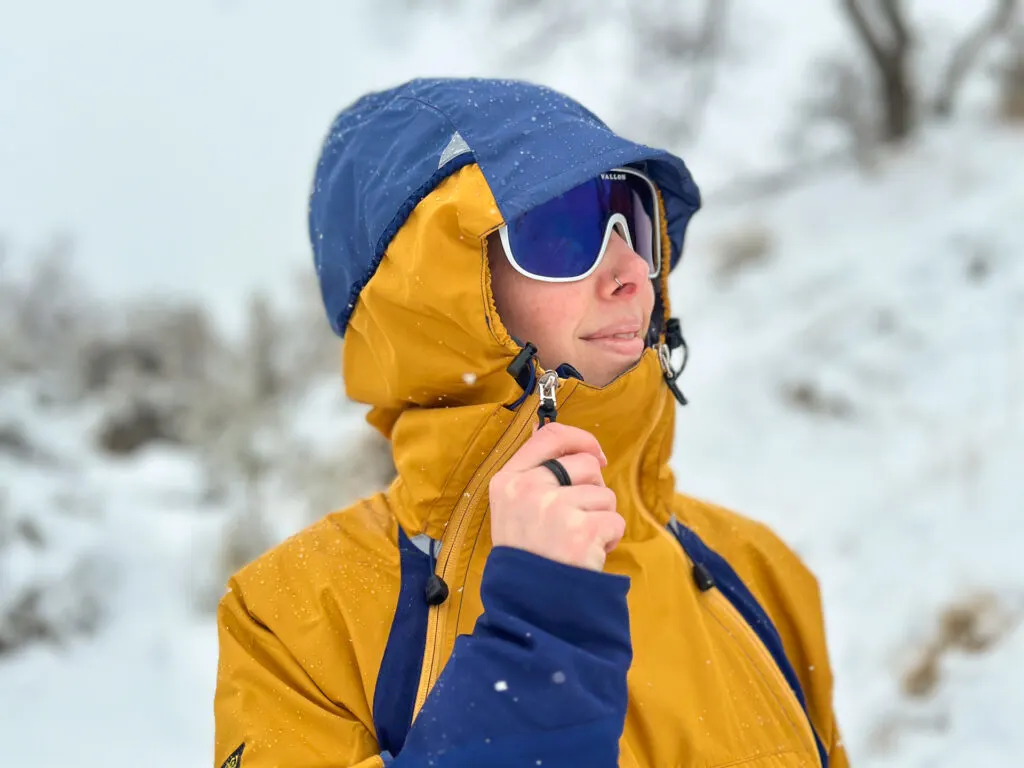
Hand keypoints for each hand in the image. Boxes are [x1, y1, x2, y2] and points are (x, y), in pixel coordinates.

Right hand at [489, 423, 624, 571]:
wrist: (529, 606)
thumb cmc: (527, 556)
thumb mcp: (513, 509)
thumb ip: (535, 475)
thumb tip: (565, 440)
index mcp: (508, 480)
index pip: (549, 435)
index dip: (580, 439)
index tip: (596, 453)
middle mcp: (528, 489)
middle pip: (585, 464)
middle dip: (593, 489)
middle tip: (578, 518)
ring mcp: (554, 509)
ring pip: (604, 494)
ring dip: (600, 517)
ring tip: (577, 541)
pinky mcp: (581, 530)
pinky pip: (615, 522)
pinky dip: (609, 539)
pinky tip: (588, 554)